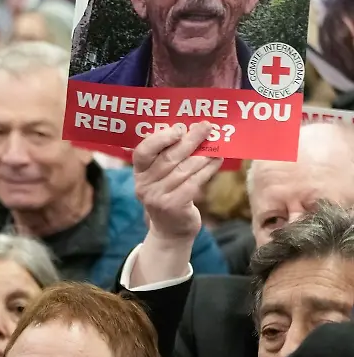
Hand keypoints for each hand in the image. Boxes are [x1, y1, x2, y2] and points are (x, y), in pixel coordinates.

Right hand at [133, 122, 222, 241]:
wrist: (170, 230)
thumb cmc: (168, 194)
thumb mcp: (159, 177)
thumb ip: (166, 157)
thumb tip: (189, 130)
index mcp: (139, 173)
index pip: (142, 151)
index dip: (160, 138)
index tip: (179, 127)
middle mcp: (144, 184)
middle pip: (168, 158)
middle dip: (189, 140)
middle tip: (205, 127)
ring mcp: (158, 197)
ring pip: (184, 169)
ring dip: (203, 155)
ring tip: (216, 144)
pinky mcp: (174, 206)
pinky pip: (194, 183)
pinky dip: (207, 170)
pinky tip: (217, 161)